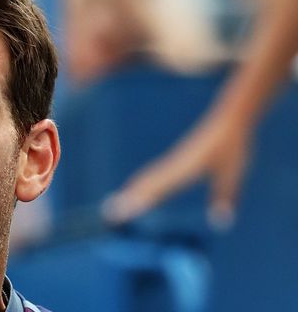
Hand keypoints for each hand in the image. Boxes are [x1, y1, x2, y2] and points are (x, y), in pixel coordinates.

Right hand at [103, 114, 250, 229]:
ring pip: (145, 179)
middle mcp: (173, 165)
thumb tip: (221, 222)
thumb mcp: (234, 171)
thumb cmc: (232, 144)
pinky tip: (132, 191)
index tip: (122, 210)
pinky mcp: (174, 161)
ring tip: (111, 207)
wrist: (228, 118)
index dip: (139, 200)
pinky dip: (138, 185)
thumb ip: (225, 194)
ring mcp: (171, 162)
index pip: (157, 187)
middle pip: (144, 184)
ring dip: (128, 192)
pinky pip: (151, 175)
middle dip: (125, 199)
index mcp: (185, 167)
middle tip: (108, 215)